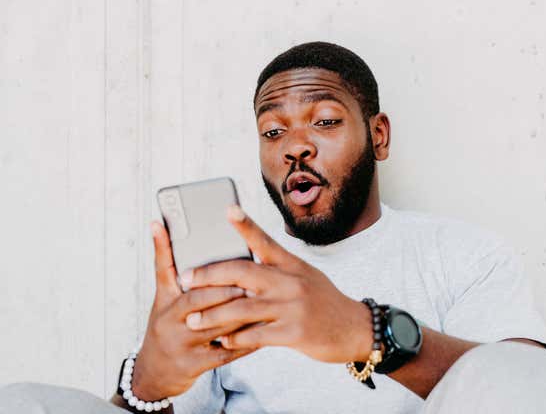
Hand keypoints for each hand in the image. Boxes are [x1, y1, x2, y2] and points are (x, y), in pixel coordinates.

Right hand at [131, 222, 255, 400]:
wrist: (154, 374)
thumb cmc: (167, 327)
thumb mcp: (164, 299)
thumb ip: (171, 268)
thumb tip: (163, 224)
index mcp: (164, 300)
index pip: (164, 269)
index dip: (164, 246)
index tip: (170, 227)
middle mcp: (168, 320)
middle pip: (197, 299)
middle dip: (224, 289)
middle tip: (249, 280)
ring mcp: (180, 343)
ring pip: (215, 325)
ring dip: (241, 314)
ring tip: (263, 303)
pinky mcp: (193, 365)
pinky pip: (224, 352)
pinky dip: (244, 342)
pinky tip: (262, 334)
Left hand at [180, 205, 372, 363]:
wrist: (355, 329)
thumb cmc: (325, 302)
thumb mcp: (306, 277)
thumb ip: (278, 272)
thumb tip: (242, 272)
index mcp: (293, 265)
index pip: (265, 241)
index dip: (245, 225)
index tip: (227, 209)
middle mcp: (291, 282)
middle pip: (243, 273)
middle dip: (209, 275)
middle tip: (185, 279)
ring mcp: (293, 307)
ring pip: (242, 308)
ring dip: (213, 315)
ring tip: (192, 320)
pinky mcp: (294, 333)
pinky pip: (256, 335)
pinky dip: (235, 339)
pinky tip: (222, 341)